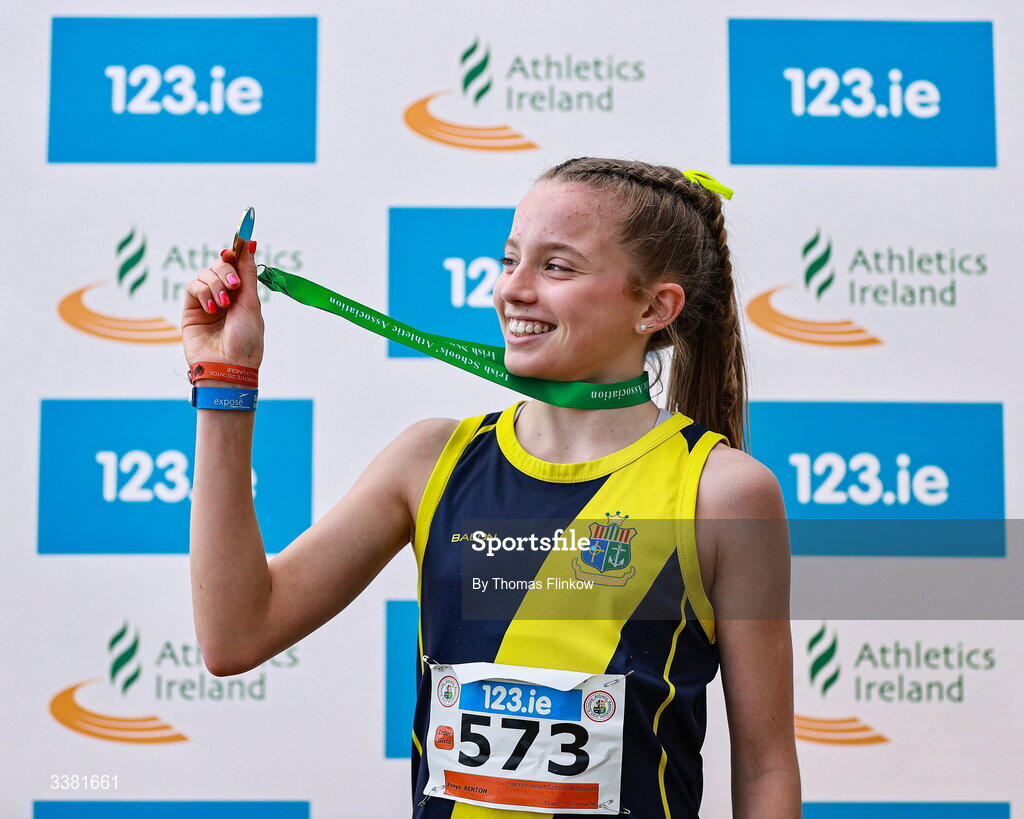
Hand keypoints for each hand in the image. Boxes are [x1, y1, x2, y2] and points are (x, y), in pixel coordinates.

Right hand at [181, 241, 264, 369]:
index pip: (237, 265)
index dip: (236, 254)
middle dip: (226, 269)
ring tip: (223, 304)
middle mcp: (225, 296)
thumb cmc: (245, 339)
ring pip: (205, 273)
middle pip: (220, 265)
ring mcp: (207, 302)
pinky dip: (203, 292)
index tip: (238, 245)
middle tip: (234, 285)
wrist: (228, 366)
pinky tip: (212, 308)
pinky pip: (193, 286)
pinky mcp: (191, 309)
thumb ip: (247, 273)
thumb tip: (249, 244)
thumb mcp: (251, 303)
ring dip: (215, 284)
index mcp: (244, 295)